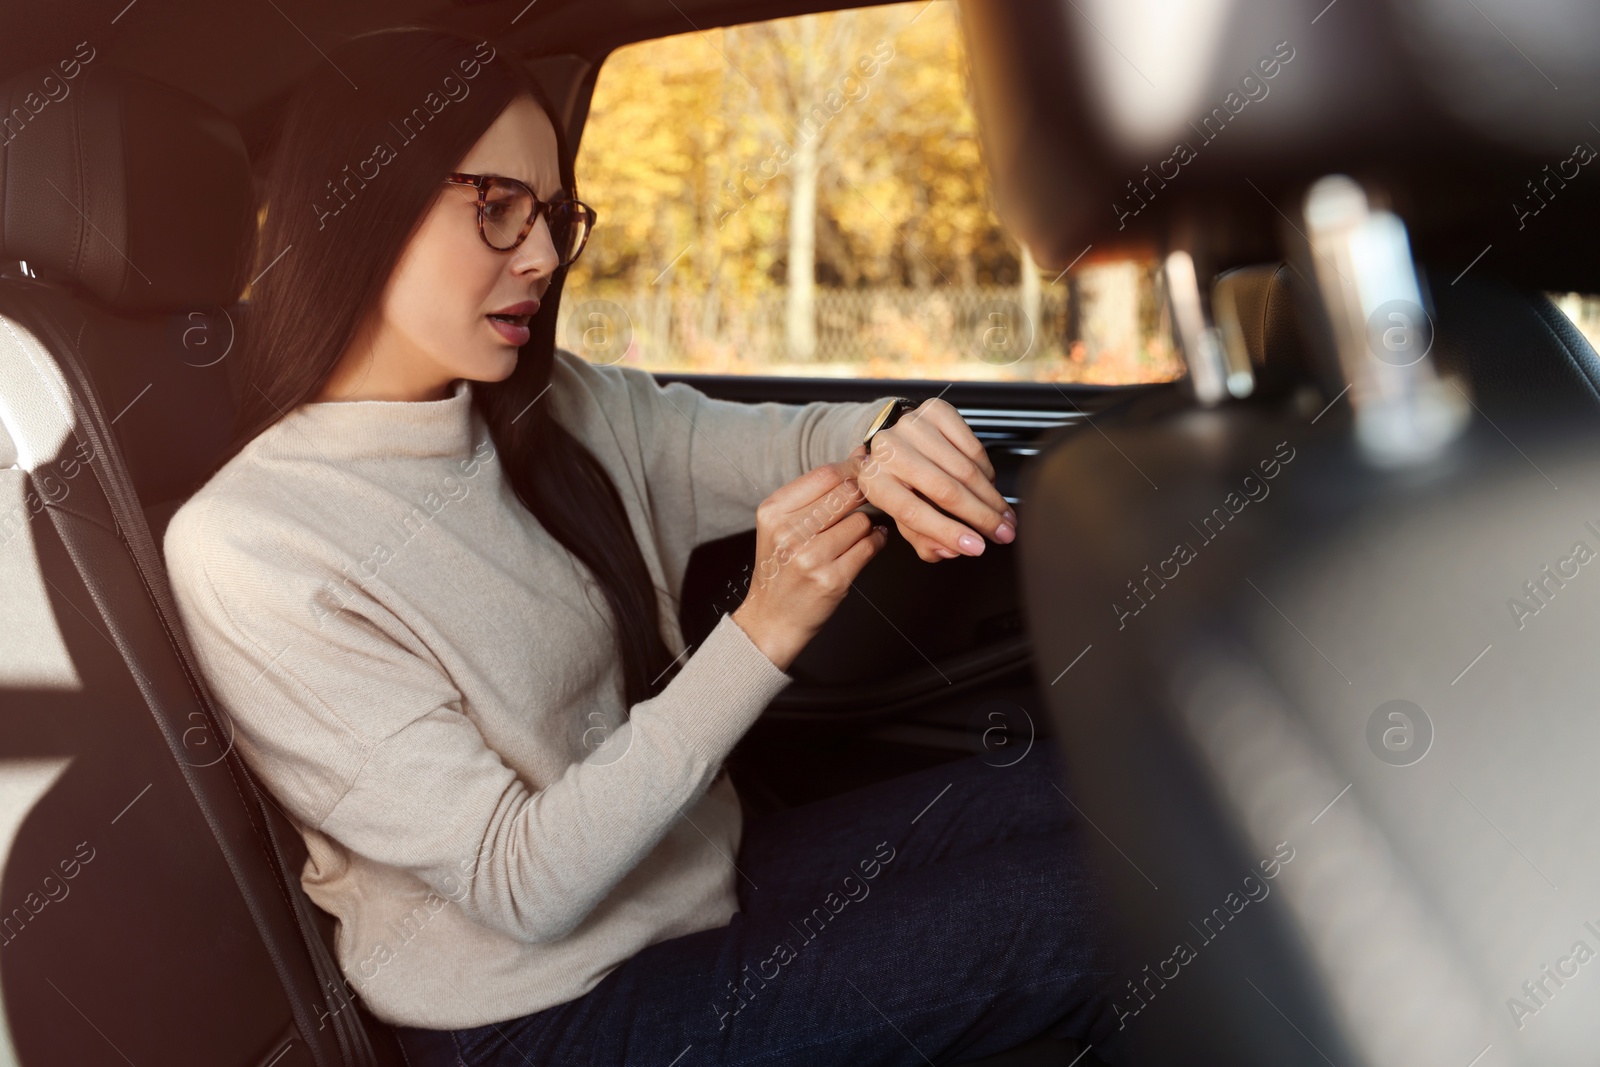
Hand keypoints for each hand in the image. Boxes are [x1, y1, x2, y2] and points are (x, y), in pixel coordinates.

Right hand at [732, 461, 889, 670]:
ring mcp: (811, 558)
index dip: (852, 468)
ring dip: (868, 524)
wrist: (772, 619)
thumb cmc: (781, 568)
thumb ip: (813, 495)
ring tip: (860, 531)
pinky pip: (869, 546)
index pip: (825, 474)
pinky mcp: (832, 580)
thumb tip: (859, 457)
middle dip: (865, 494)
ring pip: (861, 521)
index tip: (864, 470)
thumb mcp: (780, 526)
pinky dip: (876, 541)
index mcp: (773, 512)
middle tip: (871, 498)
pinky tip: (871, 542)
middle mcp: (789, 532)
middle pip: (847, 493)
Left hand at [848, 398, 1015, 562]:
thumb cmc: (899, 481)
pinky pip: (973, 447)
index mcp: (873, 480)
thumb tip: (951, 550)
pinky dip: (988, 472)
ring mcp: (912, 426)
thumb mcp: (901, 516)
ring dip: (991, 497)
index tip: (977, 547)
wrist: (895, 438)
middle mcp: (888, 449)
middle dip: (981, 517)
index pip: (912, 512)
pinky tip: (990, 486)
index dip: (948, 532)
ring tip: (1004, 515)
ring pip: (964, 469)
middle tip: (1003, 533)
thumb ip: (922, 538)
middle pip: (944, 490)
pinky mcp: (935, 411)